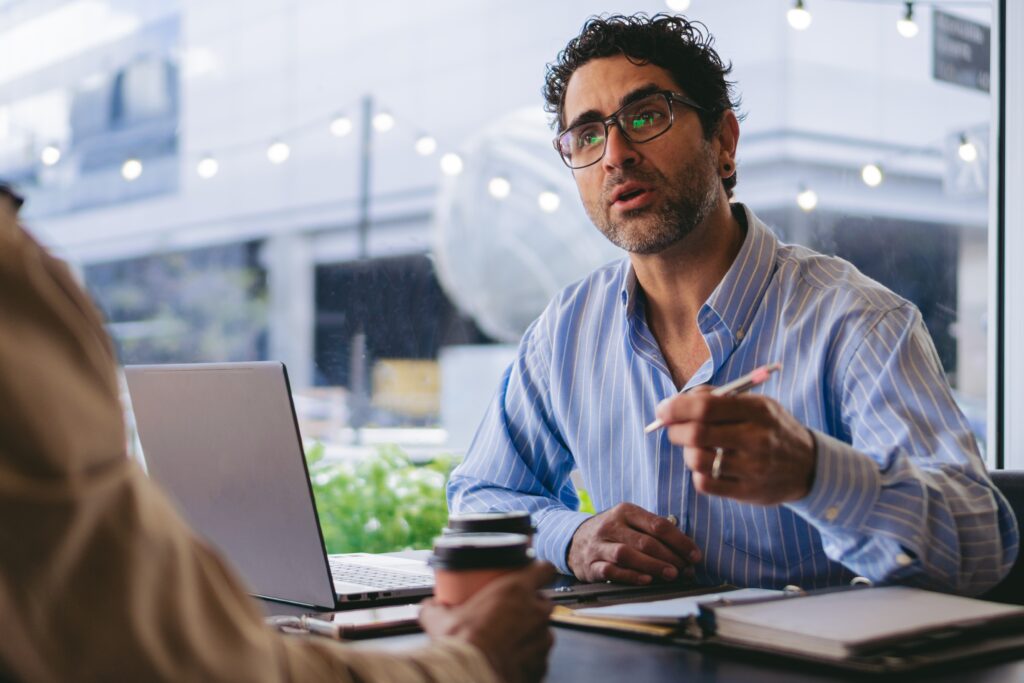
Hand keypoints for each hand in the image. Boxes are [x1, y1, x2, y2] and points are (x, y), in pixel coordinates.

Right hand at [419, 561, 555, 682]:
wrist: (470, 677)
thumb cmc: (462, 647)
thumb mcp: (440, 618)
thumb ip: (437, 606)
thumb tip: (430, 606)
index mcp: (516, 591)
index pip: (544, 569)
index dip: (539, 571)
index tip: (532, 575)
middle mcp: (535, 612)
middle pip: (543, 601)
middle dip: (530, 606)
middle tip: (508, 613)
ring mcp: (542, 639)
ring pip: (542, 630)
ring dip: (529, 632)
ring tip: (507, 639)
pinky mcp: (541, 664)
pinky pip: (539, 655)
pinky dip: (528, 656)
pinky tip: (509, 658)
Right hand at [567, 502, 701, 583]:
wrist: (573, 539)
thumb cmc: (612, 532)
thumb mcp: (629, 521)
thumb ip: (652, 529)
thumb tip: (685, 549)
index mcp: (625, 511)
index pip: (658, 525)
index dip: (680, 541)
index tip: (695, 555)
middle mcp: (611, 525)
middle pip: (645, 541)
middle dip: (670, 557)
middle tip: (685, 569)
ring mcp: (599, 545)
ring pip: (627, 554)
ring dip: (653, 566)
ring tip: (671, 575)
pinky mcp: (590, 564)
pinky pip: (610, 570)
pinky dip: (630, 575)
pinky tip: (646, 579)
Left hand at [656, 386, 816, 503]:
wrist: (809, 466)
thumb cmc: (771, 429)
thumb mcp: (756, 404)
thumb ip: (718, 397)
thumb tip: (676, 401)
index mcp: (757, 410)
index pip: (706, 407)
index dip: (676, 407)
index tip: (663, 409)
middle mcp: (756, 439)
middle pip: (697, 434)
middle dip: (674, 429)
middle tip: (672, 428)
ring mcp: (753, 468)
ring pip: (697, 460)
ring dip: (686, 452)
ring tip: (694, 447)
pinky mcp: (747, 492)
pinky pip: (704, 484)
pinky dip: (697, 474)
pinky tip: (707, 466)